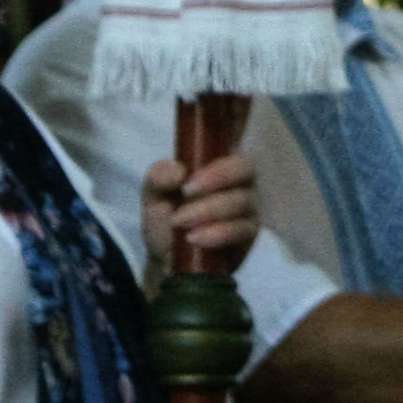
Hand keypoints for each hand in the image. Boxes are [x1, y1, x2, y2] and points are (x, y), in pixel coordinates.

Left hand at [144, 151, 260, 274]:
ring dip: (210, 210)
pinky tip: (195, 239)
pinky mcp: (249, 233)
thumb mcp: (153, 195)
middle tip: (187, 192)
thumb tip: (179, 173)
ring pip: (242, 200)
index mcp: (217, 162)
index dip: (219, 150)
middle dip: (218, 178)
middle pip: (246, 167)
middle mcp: (239, 180)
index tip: (188, 177)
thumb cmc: (165, 218)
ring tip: (180, 222)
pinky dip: (218, 233)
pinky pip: (243, 229)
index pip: (233, 143)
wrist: (168, 260)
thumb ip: (159, 177)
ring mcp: (248, 206)